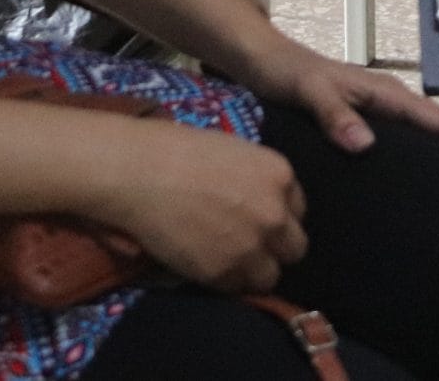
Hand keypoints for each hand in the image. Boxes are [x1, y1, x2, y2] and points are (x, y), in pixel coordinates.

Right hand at [92, 118, 308, 293]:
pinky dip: (226, 282)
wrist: (140, 172)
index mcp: (281, 176)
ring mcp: (251, 246)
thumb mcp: (237, 153)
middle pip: (295, 248)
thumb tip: (258, 200)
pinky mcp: (223, 273)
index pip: (298, 211)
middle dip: (274, 247)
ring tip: (228, 261)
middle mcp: (275, 214)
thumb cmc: (179, 150)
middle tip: (248, 245)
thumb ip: (258, 180)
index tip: (258, 219)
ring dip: (254, 271)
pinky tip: (207, 265)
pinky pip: (238, 288)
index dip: (278, 217)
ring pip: (270, 276)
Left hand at [242, 38, 438, 165]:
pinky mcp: (362, 122)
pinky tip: (424, 173)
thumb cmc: (286, 73)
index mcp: (383, 94)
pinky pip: (405, 139)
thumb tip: (367, 144)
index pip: (438, 119)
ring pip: (426, 132)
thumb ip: (335, 114)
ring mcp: (377, 112)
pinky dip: (425, 152)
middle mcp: (387, 102)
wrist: (263, 62)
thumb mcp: (308, 91)